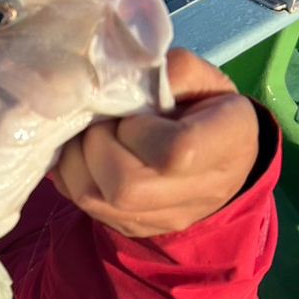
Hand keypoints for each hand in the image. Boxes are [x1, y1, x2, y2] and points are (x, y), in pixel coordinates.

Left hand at [52, 49, 259, 236]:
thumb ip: (169, 72)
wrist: (220, 156)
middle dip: (99, 143)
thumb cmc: (206, 107)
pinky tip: (85, 153)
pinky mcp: (130, 227)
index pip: (175, 152)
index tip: (138, 113)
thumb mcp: (199, 77)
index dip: (141, 129)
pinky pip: (80, 204)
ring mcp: (162, 218)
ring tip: (90, 135)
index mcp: (227, 144)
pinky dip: (71, 173)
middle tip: (105, 122)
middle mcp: (199, 193)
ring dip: (77, 158)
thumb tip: (123, 77)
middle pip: (125, 186)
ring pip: (93, 198)